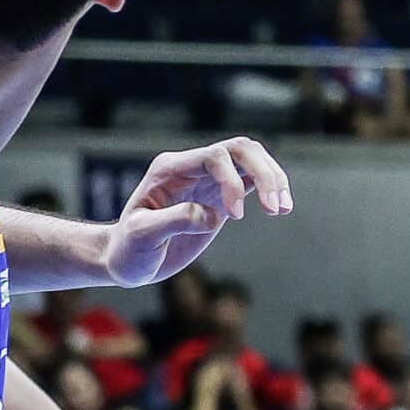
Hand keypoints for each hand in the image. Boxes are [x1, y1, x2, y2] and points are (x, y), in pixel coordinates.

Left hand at [101, 137, 291, 287]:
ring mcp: (206, 180)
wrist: (126, 259)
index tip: (235, 216)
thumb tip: (212, 215)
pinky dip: (271, 189)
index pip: (213, 157)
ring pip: (250, 159)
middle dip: (264, 173)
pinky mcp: (219, 197)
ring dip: (273, 178)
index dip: (232, 181)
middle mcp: (190, 168)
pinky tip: (281, 209)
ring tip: (283, 209)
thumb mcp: (142, 236)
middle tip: (276, 208)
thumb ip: (174, 221)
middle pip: (238, 149)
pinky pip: (251, 180)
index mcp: (169, 169)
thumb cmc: (128, 248)